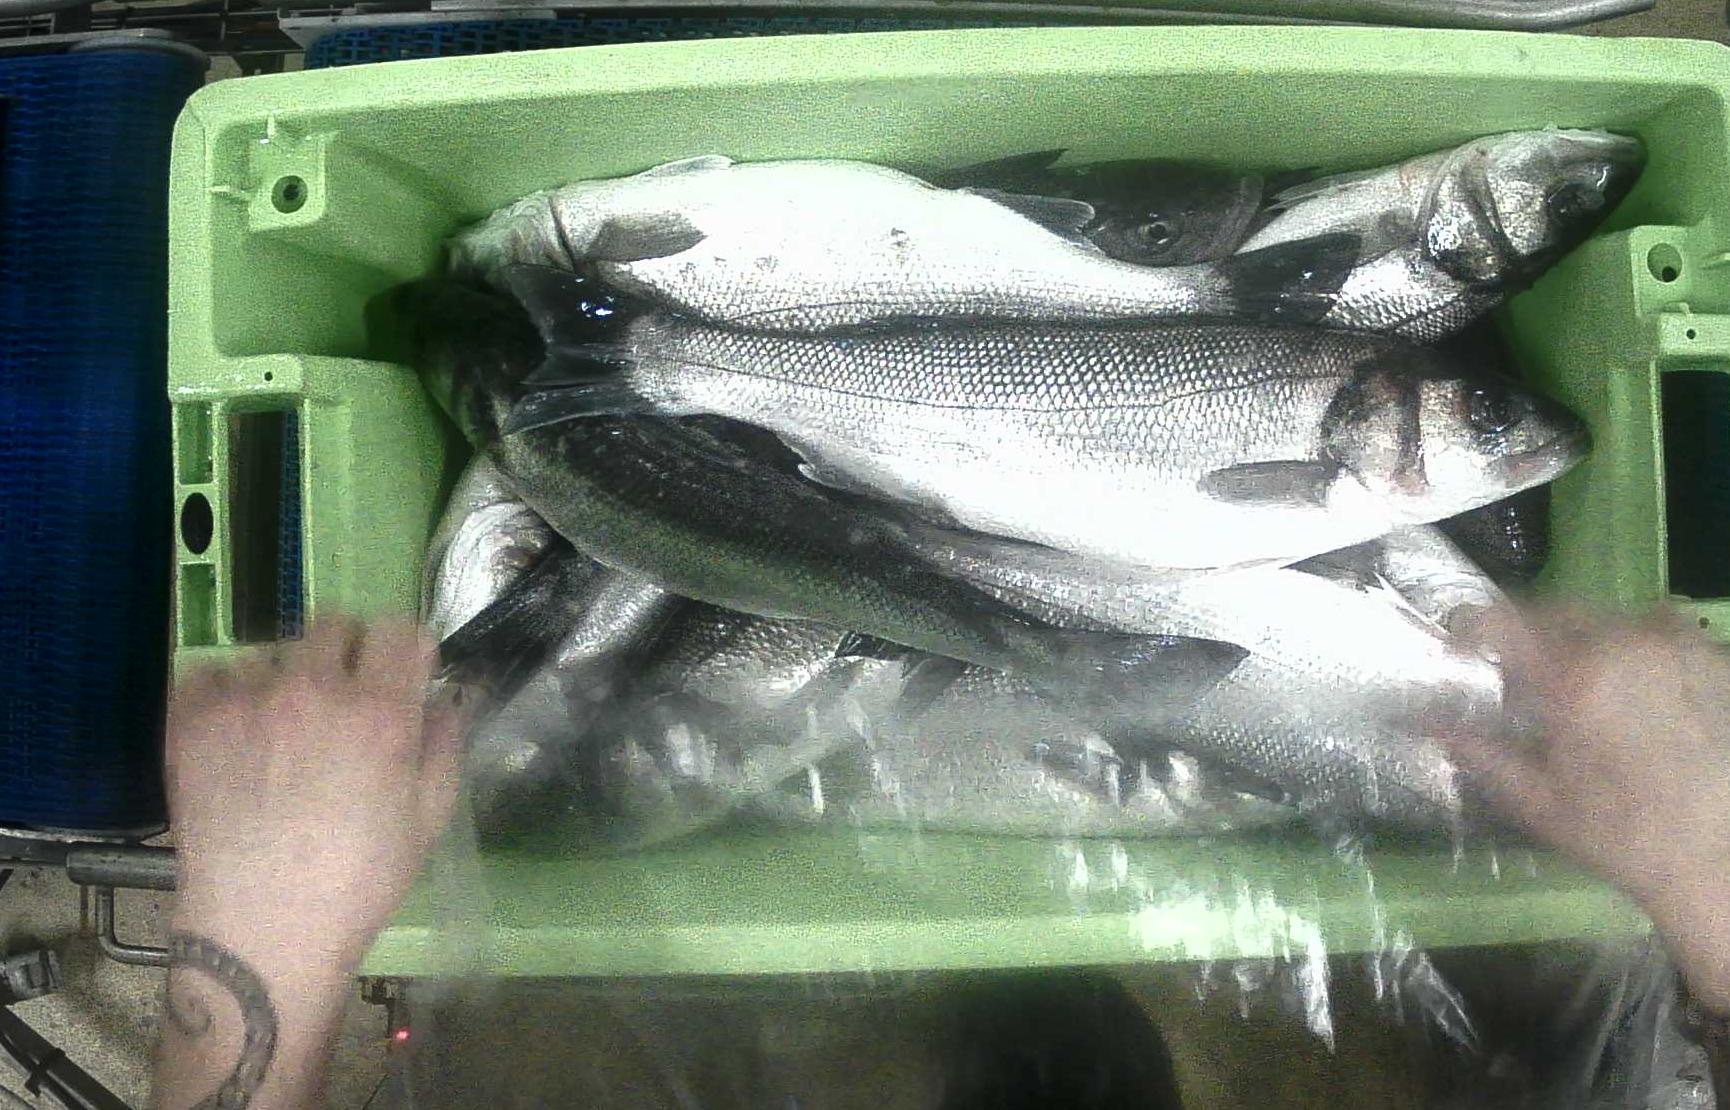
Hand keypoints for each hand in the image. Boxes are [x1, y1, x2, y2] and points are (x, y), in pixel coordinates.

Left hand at [166, 618, 462, 976]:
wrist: (262, 930)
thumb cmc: (359, 882)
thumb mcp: (429, 817)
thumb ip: (444, 743)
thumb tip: (448, 697)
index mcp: (380, 711)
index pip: (401, 630)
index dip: (405, 651)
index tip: (400, 674)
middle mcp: (314, 690)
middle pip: (334, 626)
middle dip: (346, 654)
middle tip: (340, 699)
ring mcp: (247, 700)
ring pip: (272, 654)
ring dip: (284, 679)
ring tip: (279, 730)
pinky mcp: (192, 720)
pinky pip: (212, 675)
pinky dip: (226, 696)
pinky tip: (236, 737)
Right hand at [1443, 604, 1729, 1009]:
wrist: (1720, 860)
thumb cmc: (1622, 836)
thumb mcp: (1538, 801)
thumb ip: (1479, 752)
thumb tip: (1425, 721)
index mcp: (1574, 677)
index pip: (1501, 618)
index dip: (1471, 628)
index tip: (1461, 651)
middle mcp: (1626, 644)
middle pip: (1554, 610)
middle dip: (1529, 638)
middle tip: (1522, 680)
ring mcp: (1677, 645)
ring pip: (1606, 617)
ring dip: (1582, 641)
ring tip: (1581, 690)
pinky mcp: (1713, 656)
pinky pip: (1656, 630)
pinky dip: (1632, 649)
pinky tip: (1633, 694)